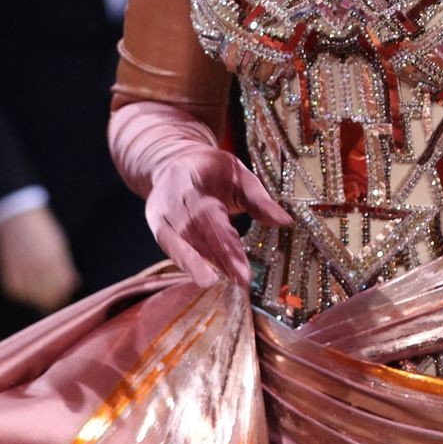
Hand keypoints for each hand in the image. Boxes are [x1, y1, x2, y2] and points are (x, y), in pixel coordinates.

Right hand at [0, 205, 80, 313]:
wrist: (16, 217)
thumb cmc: (42, 231)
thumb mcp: (59, 246)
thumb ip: (67, 267)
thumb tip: (76, 284)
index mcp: (53, 260)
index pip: (63, 288)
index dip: (65, 294)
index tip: (64, 296)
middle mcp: (37, 269)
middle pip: (49, 297)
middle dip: (53, 298)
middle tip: (52, 295)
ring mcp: (21, 273)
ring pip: (33, 299)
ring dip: (37, 295)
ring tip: (37, 283)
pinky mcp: (8, 277)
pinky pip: (18, 294)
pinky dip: (23, 291)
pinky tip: (25, 280)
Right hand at [145, 148, 291, 289]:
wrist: (172, 162)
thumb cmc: (212, 170)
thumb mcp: (238, 174)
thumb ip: (259, 199)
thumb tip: (285, 221)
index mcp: (192, 180)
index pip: (208, 215)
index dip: (225, 242)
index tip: (244, 267)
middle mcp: (171, 199)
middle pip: (193, 233)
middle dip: (218, 257)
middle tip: (241, 280)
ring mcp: (160, 216)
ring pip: (180, 245)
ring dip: (204, 266)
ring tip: (228, 281)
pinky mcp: (157, 229)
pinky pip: (172, 251)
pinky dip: (190, 265)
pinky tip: (207, 277)